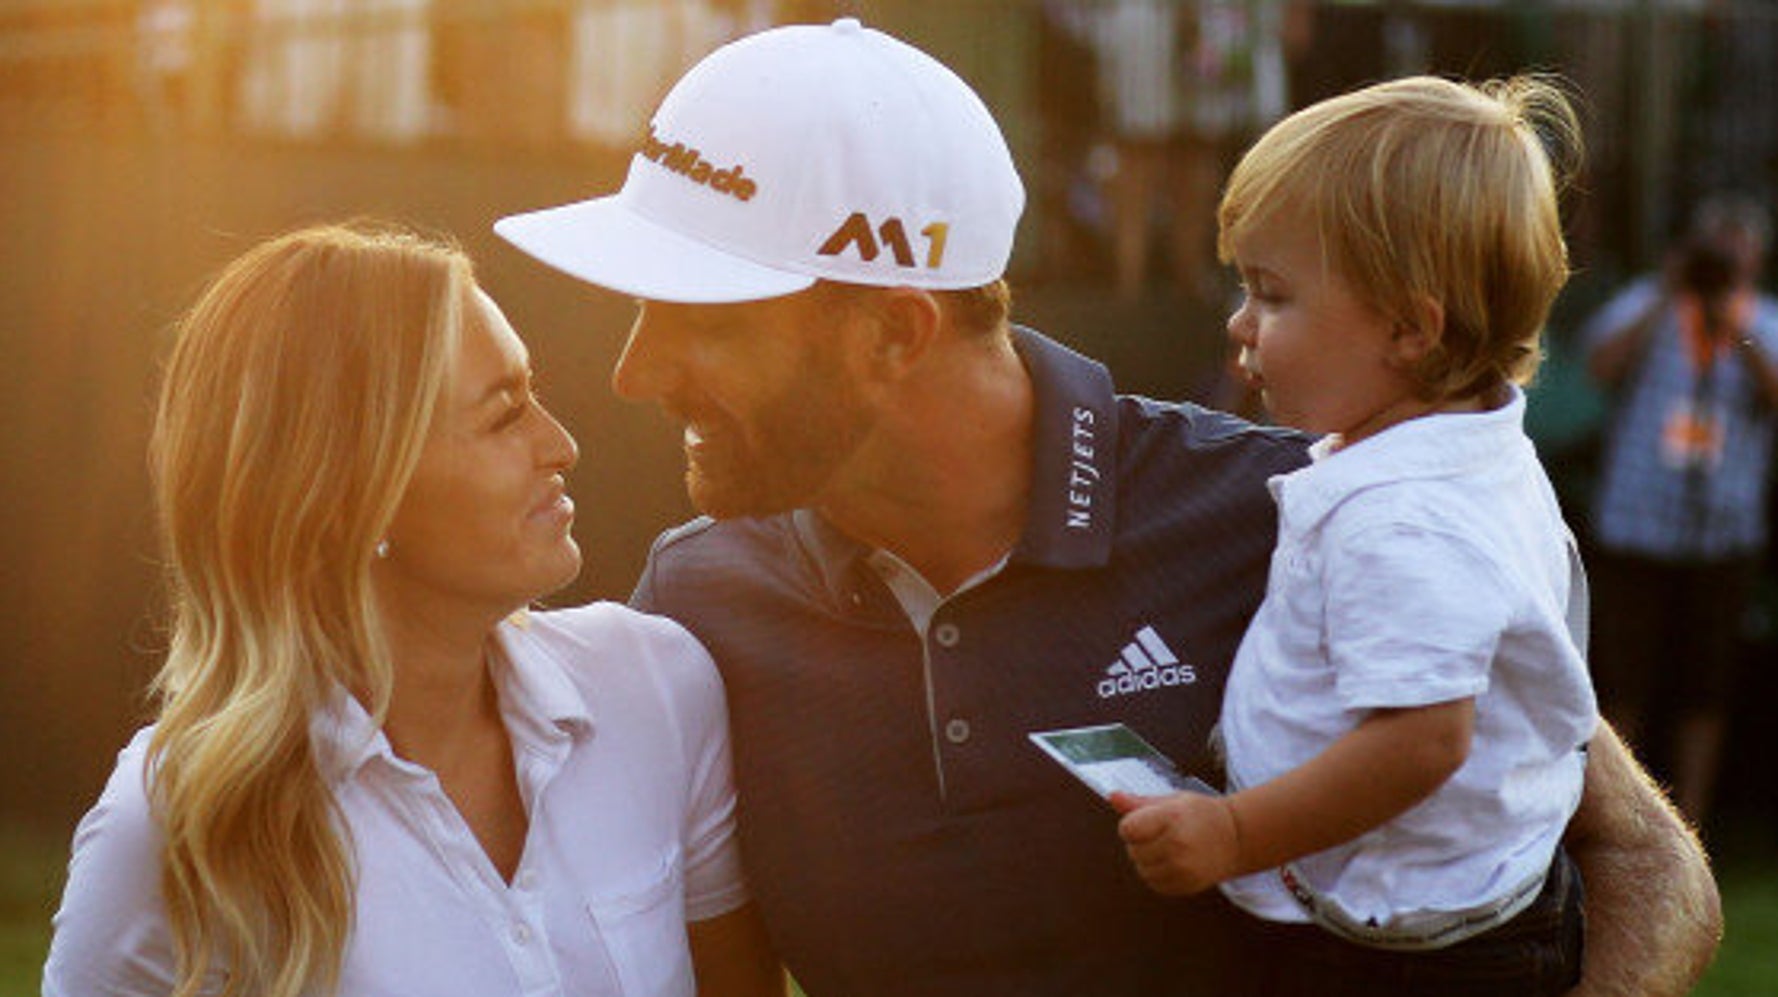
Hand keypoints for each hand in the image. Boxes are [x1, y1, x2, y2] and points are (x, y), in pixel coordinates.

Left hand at [1109, 790, 1242, 894]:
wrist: (1235, 838)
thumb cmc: (1200, 814)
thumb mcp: (1172, 801)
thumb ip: (1139, 803)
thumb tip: (1112, 797)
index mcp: (1172, 817)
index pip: (1128, 829)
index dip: (1132, 825)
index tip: (1147, 821)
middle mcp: (1178, 844)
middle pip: (1133, 849)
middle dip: (1140, 842)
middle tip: (1164, 834)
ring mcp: (1182, 868)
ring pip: (1141, 868)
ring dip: (1147, 859)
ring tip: (1169, 847)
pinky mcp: (1185, 885)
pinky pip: (1154, 882)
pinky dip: (1158, 873)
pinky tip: (1175, 861)